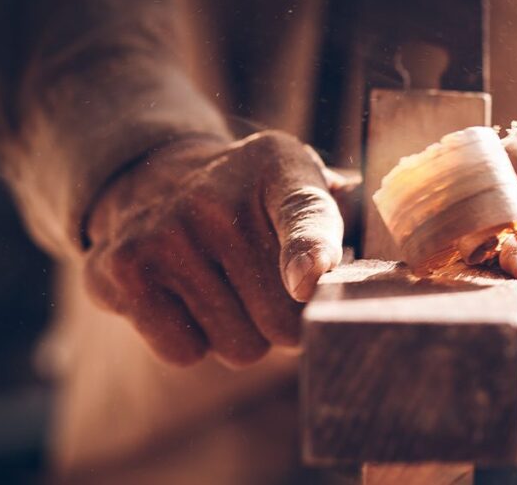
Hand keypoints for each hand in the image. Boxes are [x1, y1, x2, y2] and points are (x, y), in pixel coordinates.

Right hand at [83, 130, 354, 365]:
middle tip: (267, 287)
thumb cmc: (252, 199)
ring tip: (225, 287)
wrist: (152, 178)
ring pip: (239, 346)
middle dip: (287, 322)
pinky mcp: (124, 270)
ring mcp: (164, 232)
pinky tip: (186, 298)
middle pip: (283, 320)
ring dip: (242, 334)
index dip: (309, 251)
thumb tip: (393, 255)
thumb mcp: (301, 181)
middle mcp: (215, 196)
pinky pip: (187, 351)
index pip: (303, 215)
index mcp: (279, 165)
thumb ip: (348, 215)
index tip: (308, 282)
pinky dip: (195, 341)